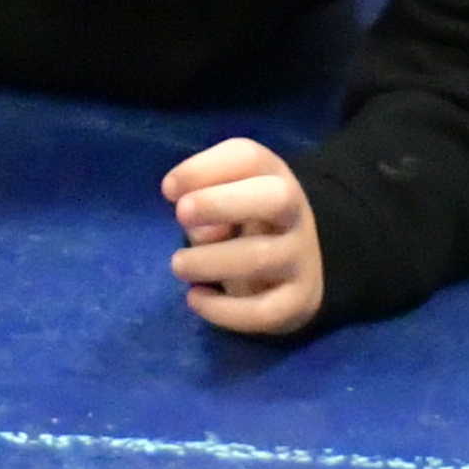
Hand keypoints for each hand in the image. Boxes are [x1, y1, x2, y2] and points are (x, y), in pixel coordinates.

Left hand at [163, 138, 324, 335]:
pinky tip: (195, 299)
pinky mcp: (298, 300)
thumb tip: (189, 213)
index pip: (248, 158)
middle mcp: (294, 212)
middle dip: (220, 203)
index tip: (168, 189)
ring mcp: (300, 257)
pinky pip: (265, 310)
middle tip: (181, 215)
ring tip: (179, 265)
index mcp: (271, 176)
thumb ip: (204, 194)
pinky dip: (224, 310)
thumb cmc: (242, 217)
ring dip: (210, 261)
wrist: (296, 262)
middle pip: (275, 198)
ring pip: (261, 257)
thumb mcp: (224, 194)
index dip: (204, 168)